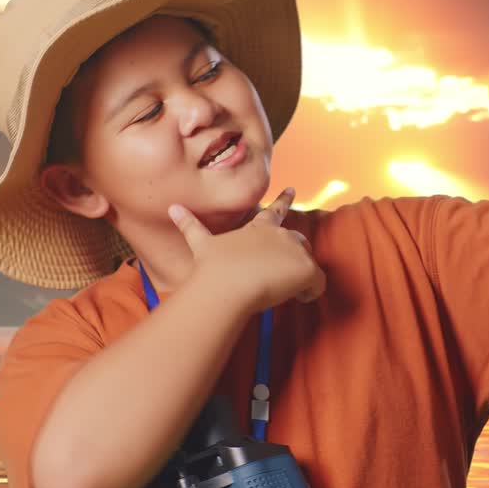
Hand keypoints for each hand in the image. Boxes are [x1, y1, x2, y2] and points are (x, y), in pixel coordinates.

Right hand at [168, 187, 326, 311]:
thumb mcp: (201, 244)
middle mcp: (280, 235)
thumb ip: (190, 226)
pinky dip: (310, 292)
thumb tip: (171, 207)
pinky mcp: (306, 268)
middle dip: (296, 254)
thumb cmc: (213, 268)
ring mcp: (295, 250)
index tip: (291, 189)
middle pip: (299, 240)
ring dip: (299, 276)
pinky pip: (317, 284)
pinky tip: (297, 298)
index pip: (274, 210)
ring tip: (284, 289)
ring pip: (308, 263)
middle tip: (286, 271)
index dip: (284, 200)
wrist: (226, 286)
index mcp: (258, 228)